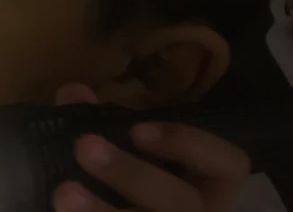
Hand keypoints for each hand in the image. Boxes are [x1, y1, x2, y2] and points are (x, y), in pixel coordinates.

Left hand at [51, 83, 251, 211]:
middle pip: (180, 202)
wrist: (119, 210)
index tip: (137, 130)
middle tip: (85, 147)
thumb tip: (73, 94)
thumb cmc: (127, 191)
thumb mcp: (123, 157)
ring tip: (64, 193)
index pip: (228, 165)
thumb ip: (101, 124)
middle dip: (132, 174)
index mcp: (205, 189)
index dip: (188, 144)